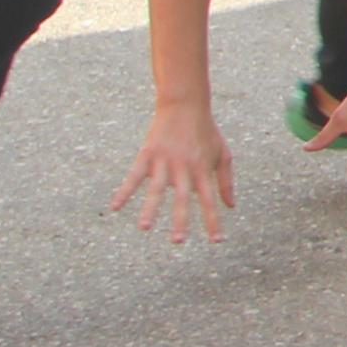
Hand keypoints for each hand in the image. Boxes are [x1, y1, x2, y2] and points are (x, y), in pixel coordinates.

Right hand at [112, 102, 235, 242]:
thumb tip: (231, 206)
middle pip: (183, 197)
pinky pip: (133, 176)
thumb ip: (225, 181)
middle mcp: (184, 167)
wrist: (185, 105)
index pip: (209, 200)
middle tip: (177, 241)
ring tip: (145, 227)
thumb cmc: (206, 132)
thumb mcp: (223, 154)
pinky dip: (124, 191)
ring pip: (156, 189)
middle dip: (180, 220)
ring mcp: (165, 161)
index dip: (213, 220)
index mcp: (203, 169)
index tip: (217, 241)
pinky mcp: (147, 154)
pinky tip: (115, 207)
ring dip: (150, 209)